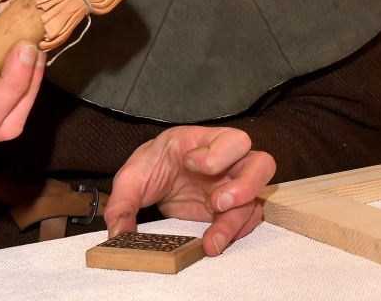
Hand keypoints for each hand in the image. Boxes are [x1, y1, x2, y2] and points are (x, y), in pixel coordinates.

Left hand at [105, 126, 276, 255]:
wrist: (157, 180)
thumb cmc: (152, 167)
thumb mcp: (132, 178)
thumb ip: (122, 203)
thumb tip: (118, 234)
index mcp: (204, 141)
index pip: (231, 139)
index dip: (217, 153)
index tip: (190, 164)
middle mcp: (228, 161)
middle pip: (262, 163)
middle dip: (245, 185)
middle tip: (218, 202)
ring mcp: (234, 184)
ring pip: (259, 196)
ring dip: (239, 218)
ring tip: (214, 238)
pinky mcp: (233, 207)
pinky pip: (248, 218)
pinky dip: (236, 232)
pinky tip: (215, 241)